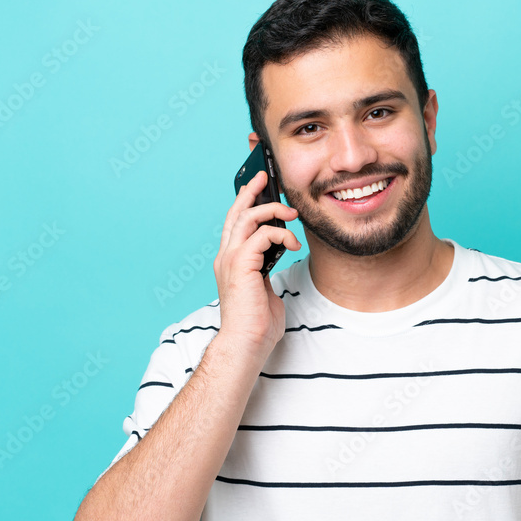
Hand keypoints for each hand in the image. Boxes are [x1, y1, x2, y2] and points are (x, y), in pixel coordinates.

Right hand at [214, 170, 301, 362]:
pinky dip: (280, 234)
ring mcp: (231, 260)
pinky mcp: (241, 265)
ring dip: (272, 210)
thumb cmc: (257, 324)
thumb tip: (282, 254)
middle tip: (266, 177)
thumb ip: (268, 268)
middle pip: (236, 213)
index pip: (234, 223)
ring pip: (247, 218)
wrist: (247, 343)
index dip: (244, 201)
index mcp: (231, 261)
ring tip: (291, 213)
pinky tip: (293, 243)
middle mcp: (226, 257)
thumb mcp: (265, 287)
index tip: (257, 186)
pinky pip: (261, 235)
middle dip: (252, 191)